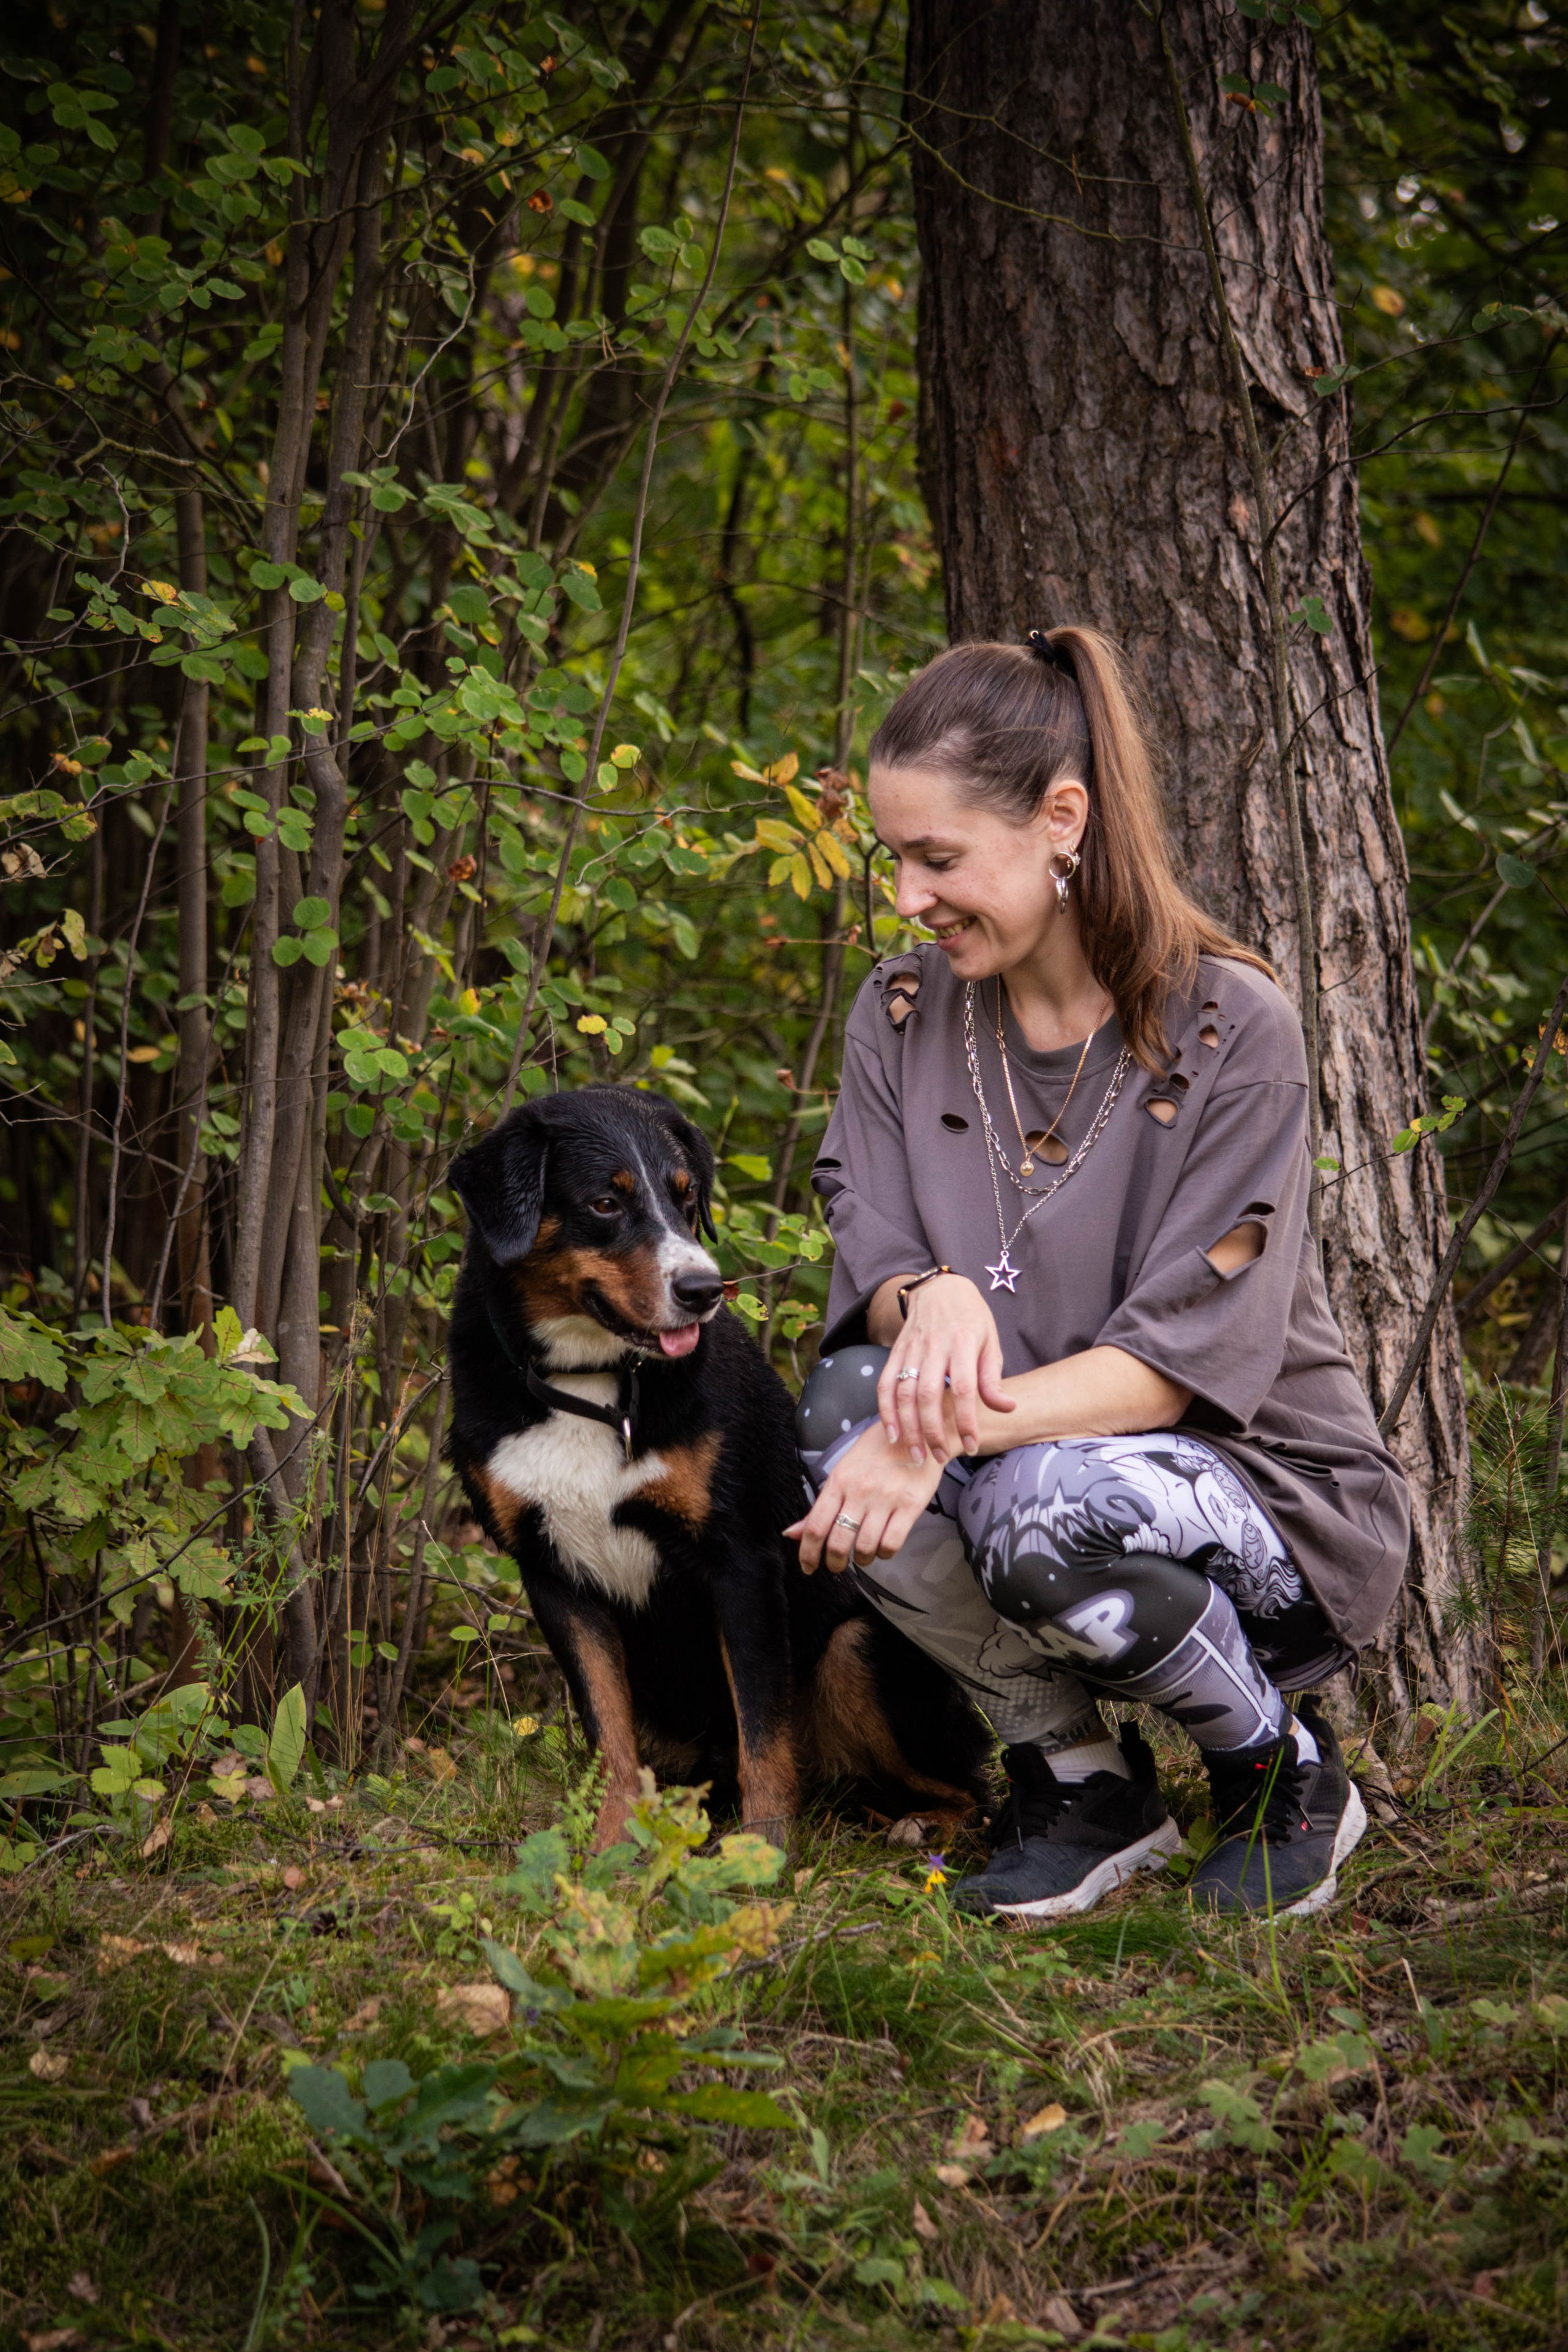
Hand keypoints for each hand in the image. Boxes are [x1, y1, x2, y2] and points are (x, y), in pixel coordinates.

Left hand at [784, 1421, 945, 1571]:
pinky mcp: (911, 1505)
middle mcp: (860, 1490)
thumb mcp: (843, 1472)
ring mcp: (886, 1498)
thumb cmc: (876, 1453)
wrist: (916, 1432)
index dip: (807, 1553)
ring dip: (861, 1559)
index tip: (808, 1567)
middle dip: (833, 1563)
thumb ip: (820, 1507)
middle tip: (836, 1566)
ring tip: (862, 1555)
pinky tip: (882, 1547)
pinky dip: (884, 1554)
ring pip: (865, 1547)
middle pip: (838, 1542)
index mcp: (839, 1480)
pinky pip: (892, 1544)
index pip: (815, 1526)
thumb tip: (791, 1533)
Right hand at [876, 1272, 1013, 1462]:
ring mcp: (911, 1349)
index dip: (967, 1420)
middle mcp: (935, 1346)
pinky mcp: (895, 1352)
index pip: (965, 1387)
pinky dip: (885, 1411)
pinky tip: (892, 1434)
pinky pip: (885, 1384)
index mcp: (964, 1343)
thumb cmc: (971, 1318)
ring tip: (916, 1454)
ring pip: (903, 1392)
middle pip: (928, 1394)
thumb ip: (993, 1378)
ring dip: (908, 1427)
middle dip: (932, 1431)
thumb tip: (1007, 1408)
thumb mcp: (991, 1342)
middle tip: (939, 1457)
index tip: (971, 1445)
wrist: (939, 1288)